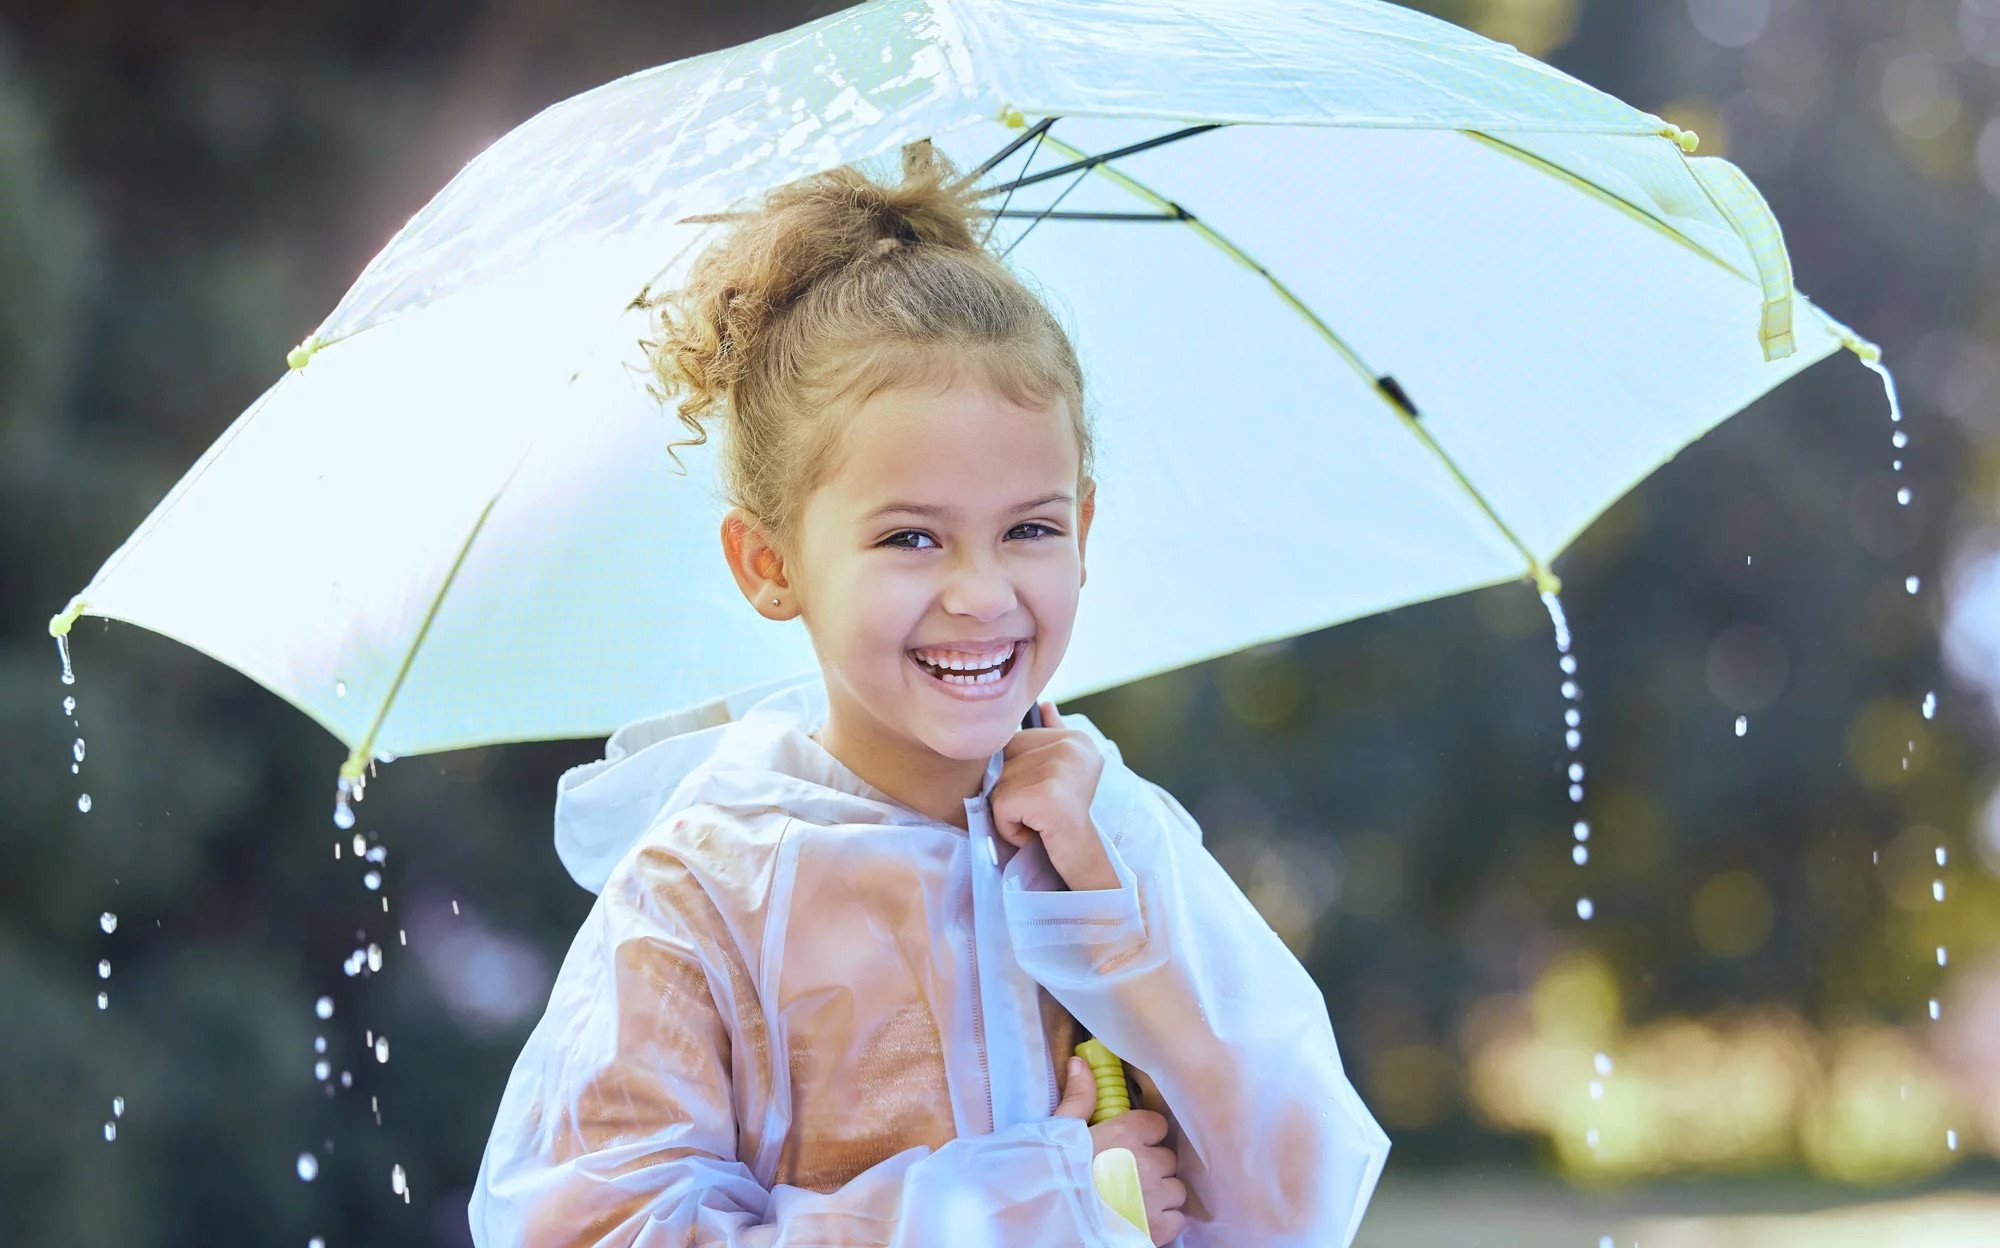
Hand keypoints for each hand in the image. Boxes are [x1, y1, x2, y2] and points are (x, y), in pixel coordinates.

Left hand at [993, 701, 1115, 891]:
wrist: (1091, 869)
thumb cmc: (1069, 826)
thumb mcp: (1061, 776)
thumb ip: (1051, 740)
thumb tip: (1045, 704)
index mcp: (1074, 738)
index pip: (1009, 744)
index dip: (1014, 779)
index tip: (1044, 800)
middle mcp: (1072, 747)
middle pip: (1000, 763)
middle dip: (1010, 796)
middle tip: (1041, 816)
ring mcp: (1062, 770)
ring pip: (997, 787)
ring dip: (1010, 816)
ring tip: (1041, 826)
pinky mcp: (1050, 797)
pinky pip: (1000, 808)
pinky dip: (1011, 830)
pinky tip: (1040, 835)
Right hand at [1054, 1055, 1185, 1245]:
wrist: (1041, 1221)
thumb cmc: (1047, 1175)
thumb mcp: (1058, 1131)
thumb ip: (1078, 1097)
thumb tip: (1080, 1062)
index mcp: (1124, 1134)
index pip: (1157, 1125)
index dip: (1144, 1135)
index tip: (1129, 1145)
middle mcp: (1146, 1162)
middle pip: (1167, 1158)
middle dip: (1152, 1166)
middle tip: (1126, 1176)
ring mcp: (1154, 1198)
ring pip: (1175, 1189)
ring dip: (1160, 1195)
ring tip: (1134, 1201)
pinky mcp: (1158, 1229)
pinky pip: (1177, 1219)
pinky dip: (1163, 1221)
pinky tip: (1141, 1221)